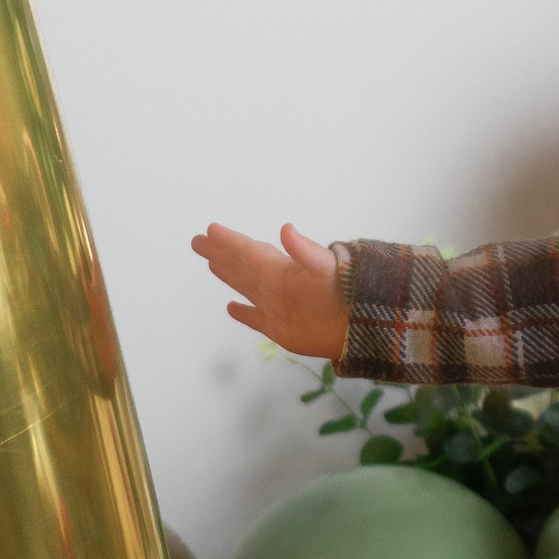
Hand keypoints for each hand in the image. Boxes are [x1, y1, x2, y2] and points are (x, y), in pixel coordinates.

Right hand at [192, 222, 347, 359]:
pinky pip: (255, 319)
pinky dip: (243, 314)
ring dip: (228, 275)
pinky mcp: (280, 329)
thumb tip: (286, 228)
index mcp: (282, 269)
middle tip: (197, 241)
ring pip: (245, 287)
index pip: (248, 251)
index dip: (229, 241)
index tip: (210, 229)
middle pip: (241, 266)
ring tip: (211, 262)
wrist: (361, 326)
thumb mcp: (327, 267)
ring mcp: (276, 306)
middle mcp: (274, 284)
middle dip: (221, 253)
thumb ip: (305, 251)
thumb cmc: (346, 293)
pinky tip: (231, 308)